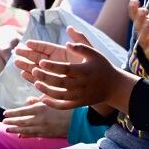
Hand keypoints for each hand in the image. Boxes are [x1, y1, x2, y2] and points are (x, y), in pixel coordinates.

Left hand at [2, 96, 71, 137]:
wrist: (79, 119)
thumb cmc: (67, 106)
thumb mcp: (53, 99)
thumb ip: (40, 100)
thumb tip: (28, 101)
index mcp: (40, 108)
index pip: (22, 111)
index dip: (12, 113)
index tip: (5, 113)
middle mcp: (39, 119)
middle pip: (21, 121)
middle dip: (11, 122)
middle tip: (3, 122)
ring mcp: (42, 128)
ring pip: (25, 129)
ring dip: (15, 129)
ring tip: (7, 129)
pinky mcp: (47, 134)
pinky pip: (33, 135)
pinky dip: (25, 135)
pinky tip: (20, 135)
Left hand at [14, 26, 136, 111]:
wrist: (114, 86)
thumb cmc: (103, 67)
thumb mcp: (95, 53)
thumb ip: (81, 46)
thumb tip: (67, 41)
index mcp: (85, 71)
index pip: (66, 69)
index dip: (52, 66)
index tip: (41, 62)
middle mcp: (82, 84)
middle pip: (60, 82)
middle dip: (45, 77)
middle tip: (33, 70)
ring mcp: (80, 96)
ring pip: (59, 95)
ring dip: (46, 90)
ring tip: (35, 83)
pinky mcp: (79, 103)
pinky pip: (63, 106)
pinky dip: (52, 104)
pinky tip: (42, 98)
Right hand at [129, 0, 148, 64]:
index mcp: (146, 24)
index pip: (137, 16)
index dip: (134, 9)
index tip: (134, 1)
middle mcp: (145, 34)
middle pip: (139, 26)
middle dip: (140, 18)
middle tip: (143, 10)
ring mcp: (148, 45)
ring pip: (144, 38)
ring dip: (145, 30)